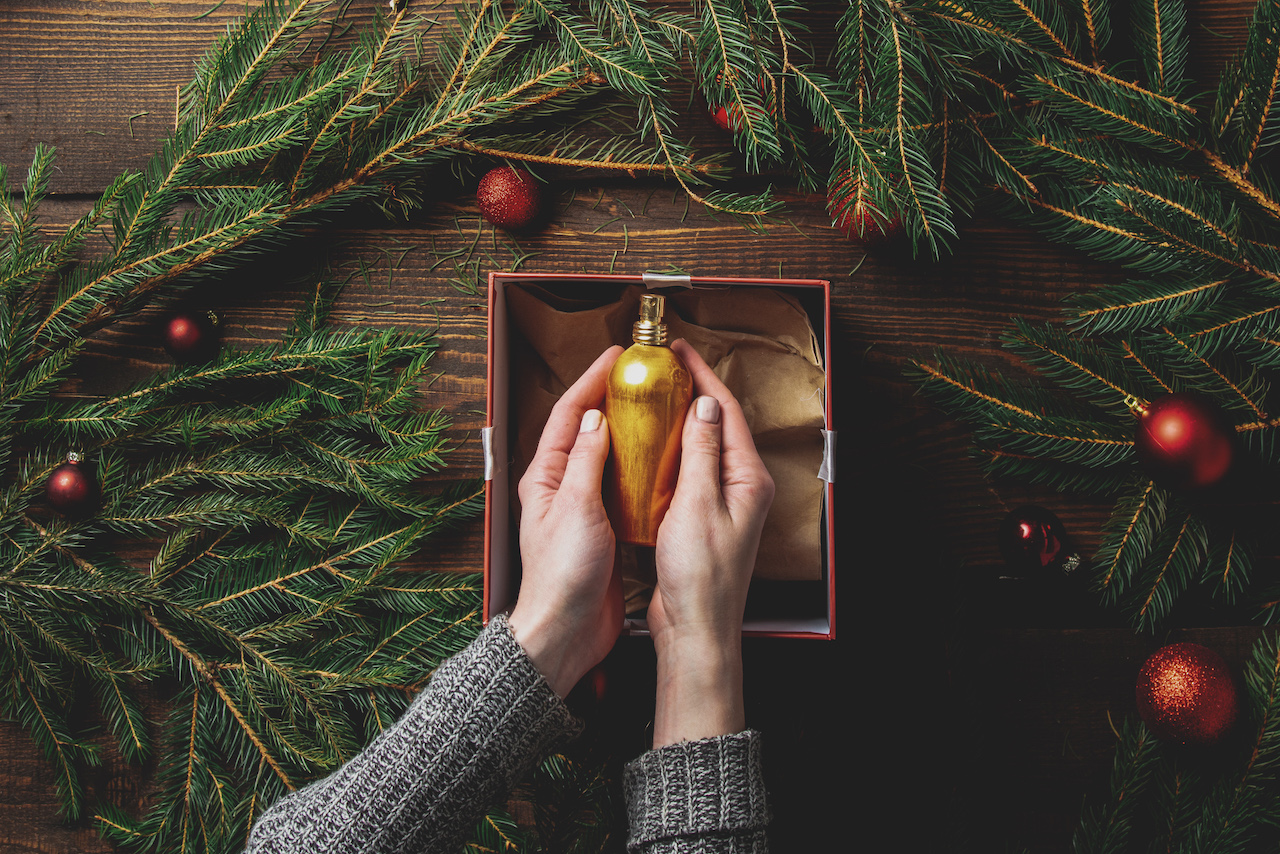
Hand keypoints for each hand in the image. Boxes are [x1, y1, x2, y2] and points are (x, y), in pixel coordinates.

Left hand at [509, 346, 624, 696]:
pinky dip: (640, 467)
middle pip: (587, 429)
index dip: (592, 381)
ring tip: (657, 410)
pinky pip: (621, 485)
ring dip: (630, 431)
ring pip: (607, 456)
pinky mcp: (603, 527)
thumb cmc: (562, 575)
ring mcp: (582, 507)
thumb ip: (586, 461)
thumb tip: (596, 419)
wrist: (567, 630)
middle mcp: (561, 487)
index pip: (569, 414)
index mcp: (545, 476)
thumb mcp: (575, 508)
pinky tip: (662, 462)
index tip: (618, 359)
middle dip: (612, 399)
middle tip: (643, 379)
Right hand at [648, 339, 774, 744]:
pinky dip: (671, 454)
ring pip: (703, 449)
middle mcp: (741, 488)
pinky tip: (649, 448)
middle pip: (719, 425)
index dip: (703, 377)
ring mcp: (723, 505)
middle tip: (664, 368)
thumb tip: (706, 406)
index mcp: (748, 479)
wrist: (694, 629)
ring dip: (681, 421)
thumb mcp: (698, 505)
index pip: (727, 412)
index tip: (680, 352)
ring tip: (653, 397)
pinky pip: (689, 474)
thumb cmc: (700, 577)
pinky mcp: (703, 520)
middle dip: (693, 392)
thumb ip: (703, 452)